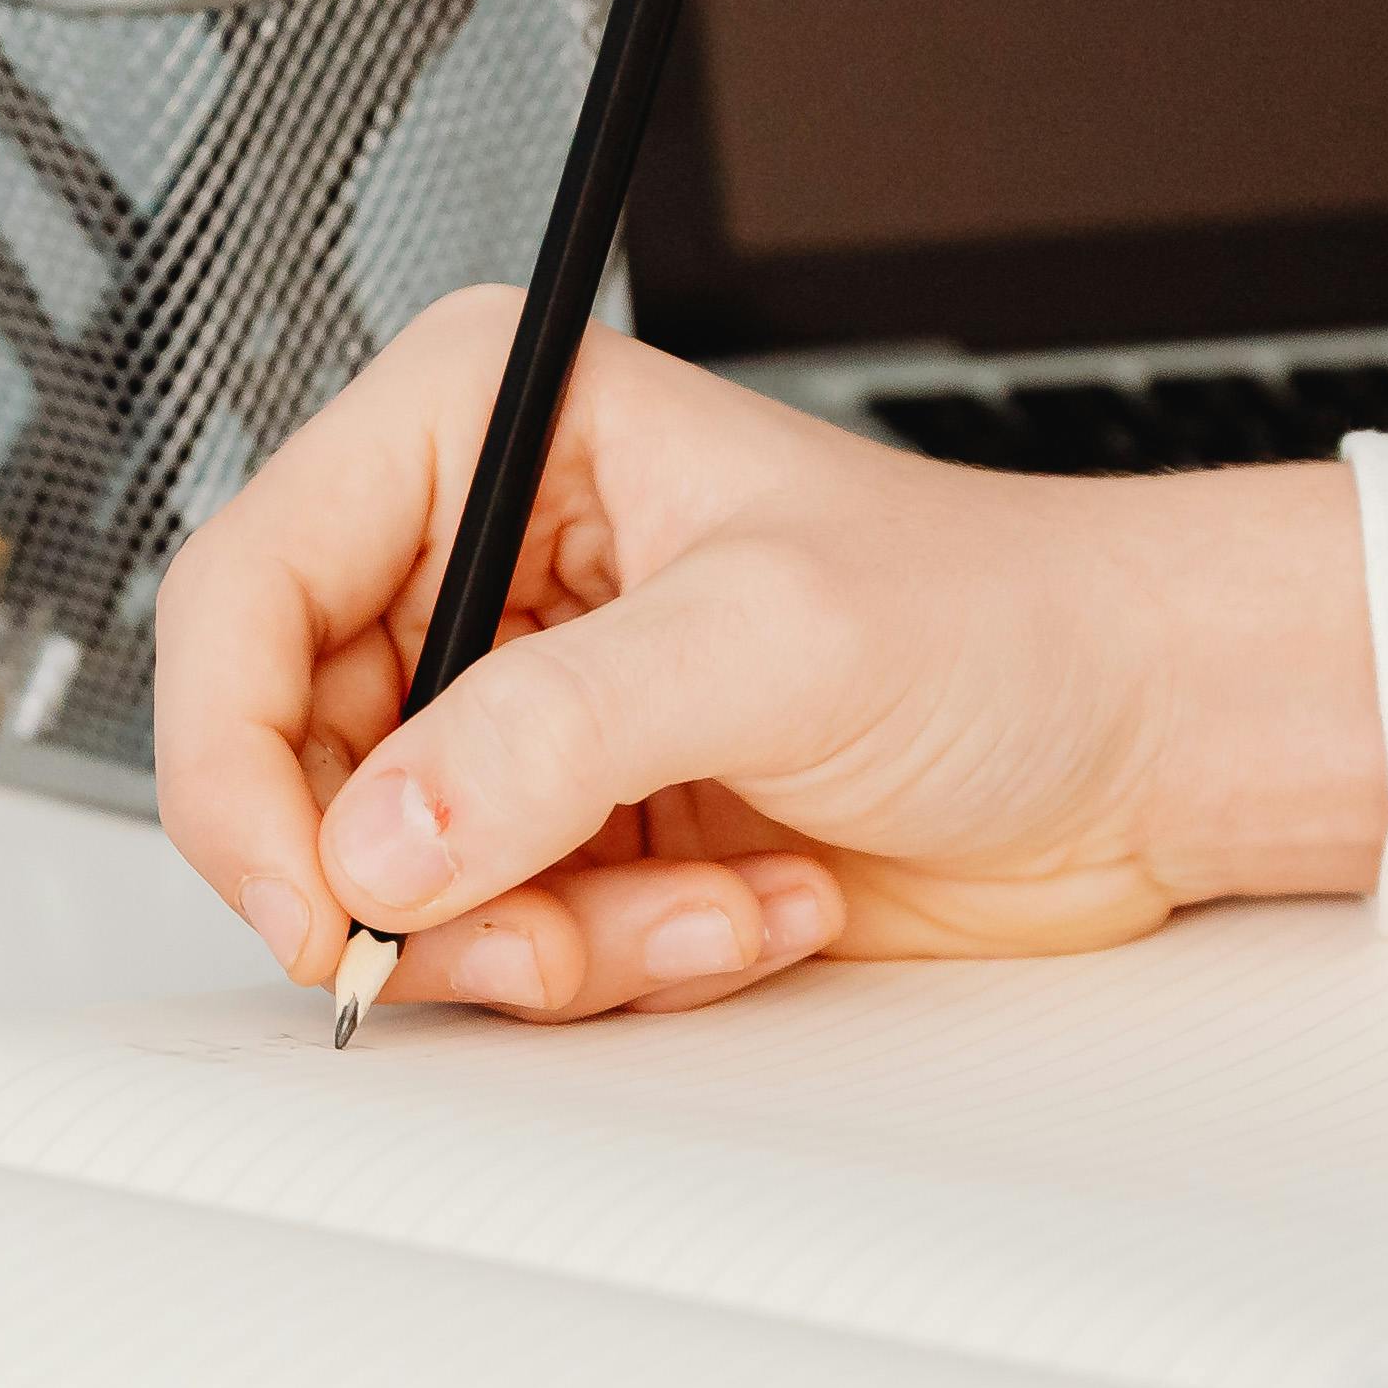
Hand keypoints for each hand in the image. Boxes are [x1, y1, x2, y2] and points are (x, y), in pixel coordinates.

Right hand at [150, 294, 1387, 1022]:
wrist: (1148, 738)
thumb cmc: (1009, 616)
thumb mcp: (766, 644)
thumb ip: (550, 737)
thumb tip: (380, 839)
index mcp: (484, 428)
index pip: (244, 594)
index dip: (238, 765)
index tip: (313, 896)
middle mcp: (481, 561)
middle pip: (297, 768)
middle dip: (431, 886)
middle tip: (542, 938)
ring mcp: (527, 708)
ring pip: (399, 883)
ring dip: (554, 938)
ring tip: (707, 908)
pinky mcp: (581, 827)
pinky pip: (505, 942)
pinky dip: (624, 960)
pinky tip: (754, 906)